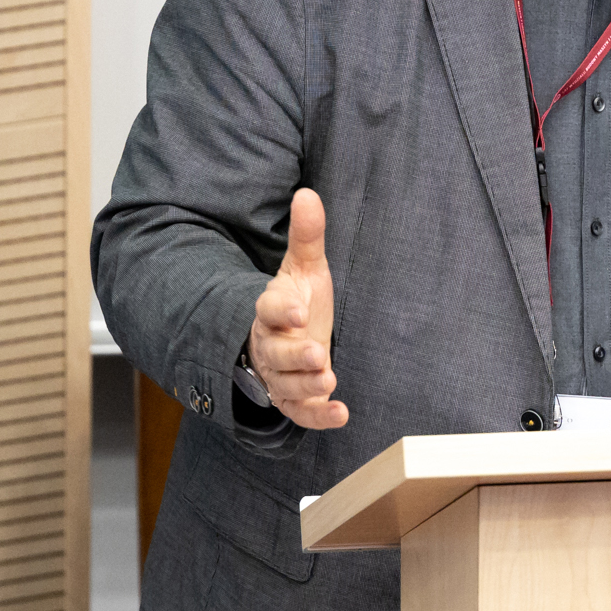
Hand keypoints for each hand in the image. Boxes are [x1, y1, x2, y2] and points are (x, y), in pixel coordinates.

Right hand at [248, 189, 347, 429]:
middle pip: (276, 354)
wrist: (289, 338)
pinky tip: (341, 413)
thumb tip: (307, 193)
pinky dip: (319, 416)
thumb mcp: (305, 268)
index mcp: (271, 311)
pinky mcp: (295, 399)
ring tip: (329, 379)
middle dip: (296, 355)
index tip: (298, 310)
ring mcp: (280, 376)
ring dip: (308, 385)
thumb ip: (308, 236)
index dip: (281, 310)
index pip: (268, 309)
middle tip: (318, 355)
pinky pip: (301, 412)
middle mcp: (271, 346)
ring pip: (287, 385)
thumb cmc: (299, 300)